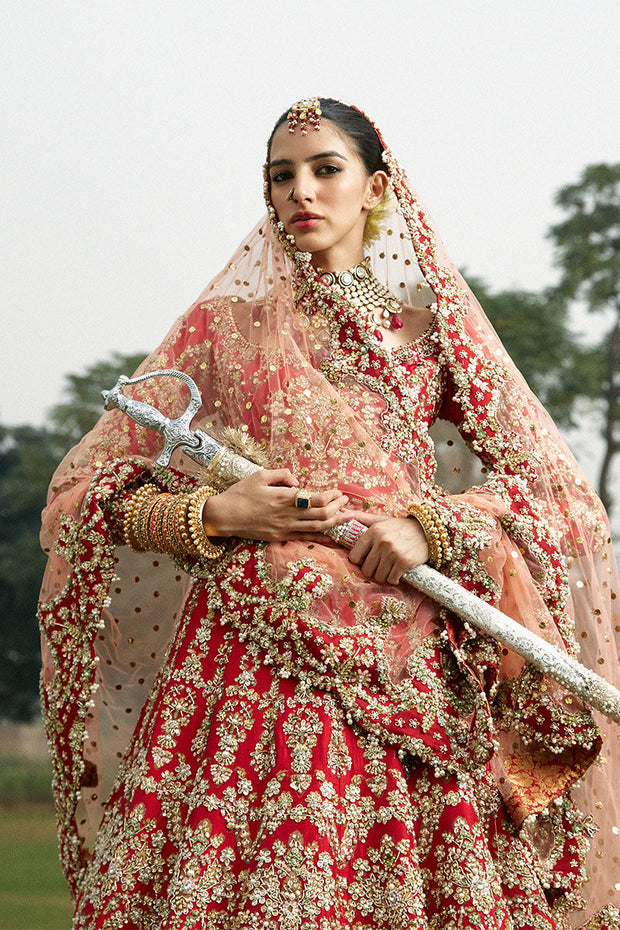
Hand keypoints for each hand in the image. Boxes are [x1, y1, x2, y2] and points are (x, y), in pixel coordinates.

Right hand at [201, 469, 349, 542]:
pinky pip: (304, 538)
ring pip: (316, 528)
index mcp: (283, 498)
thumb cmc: (240, 493)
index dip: (331, 496)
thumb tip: (297, 481)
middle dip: (338, 508)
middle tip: (346, 502)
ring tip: (346, 518)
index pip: (316, 499)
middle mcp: (286, 515)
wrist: (223, 516)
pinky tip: (330, 535)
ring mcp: (284, 528)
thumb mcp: (259, 475)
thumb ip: (281, 474)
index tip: (338, 491)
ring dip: (334, 523)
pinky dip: (320, 537)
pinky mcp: (279, 537)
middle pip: (321, 515)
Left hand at [346, 511, 429, 584]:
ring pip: (378, 577)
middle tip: (381, 565)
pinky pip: (392, 580)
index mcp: (373, 531)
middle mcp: (381, 541)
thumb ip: (361, 518)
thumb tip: (342, 512)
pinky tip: (398, 572)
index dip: (360, 561)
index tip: (368, 559)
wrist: (428, 531)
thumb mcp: (381, 520)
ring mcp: (393, 553)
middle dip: (373, 570)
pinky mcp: (404, 563)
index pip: (354, 557)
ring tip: (390, 568)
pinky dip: (394, 579)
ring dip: (384, 576)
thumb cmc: (401, 527)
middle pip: (366, 570)